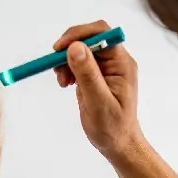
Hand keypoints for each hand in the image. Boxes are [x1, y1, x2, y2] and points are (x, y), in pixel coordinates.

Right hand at [54, 20, 143, 162]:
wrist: (117, 144)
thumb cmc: (113, 127)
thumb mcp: (98, 102)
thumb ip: (88, 75)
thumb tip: (75, 47)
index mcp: (122, 63)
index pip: (102, 34)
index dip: (80, 34)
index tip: (60, 48)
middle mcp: (115, 61)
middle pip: (89, 38)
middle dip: (69, 49)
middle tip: (55, 65)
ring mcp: (105, 68)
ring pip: (80, 50)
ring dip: (65, 60)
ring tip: (62, 82)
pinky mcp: (95, 75)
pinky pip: (77, 62)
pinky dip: (66, 69)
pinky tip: (65, 83)